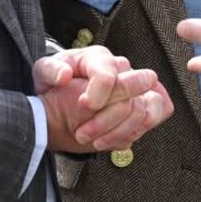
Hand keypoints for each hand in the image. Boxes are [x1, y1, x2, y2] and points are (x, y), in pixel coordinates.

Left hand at [34, 45, 174, 151]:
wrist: (63, 94)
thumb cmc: (55, 79)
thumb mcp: (43, 72)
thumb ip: (50, 70)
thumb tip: (64, 75)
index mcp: (98, 58)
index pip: (109, 71)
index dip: (100, 91)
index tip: (83, 106)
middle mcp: (122, 70)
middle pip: (136, 87)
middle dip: (110, 116)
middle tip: (82, 133)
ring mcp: (135, 87)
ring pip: (150, 105)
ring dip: (122, 130)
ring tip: (95, 143)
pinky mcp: (141, 104)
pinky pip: (157, 115)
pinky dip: (138, 130)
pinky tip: (113, 141)